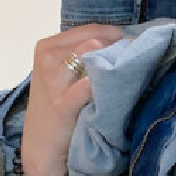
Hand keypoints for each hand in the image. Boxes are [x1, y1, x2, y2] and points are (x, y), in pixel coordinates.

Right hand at [21, 24, 123, 175]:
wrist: (41, 146)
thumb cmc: (58, 107)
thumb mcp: (63, 75)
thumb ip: (85, 56)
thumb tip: (124, 42)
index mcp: (47, 47)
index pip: (92, 29)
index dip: (118, 36)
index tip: (133, 48)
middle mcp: (47, 58)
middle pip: (95, 40)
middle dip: (118, 50)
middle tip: (134, 63)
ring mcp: (53, 80)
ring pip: (92, 56)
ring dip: (115, 66)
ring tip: (127, 78)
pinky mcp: (62, 104)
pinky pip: (90, 85)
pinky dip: (106, 85)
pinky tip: (117, 93)